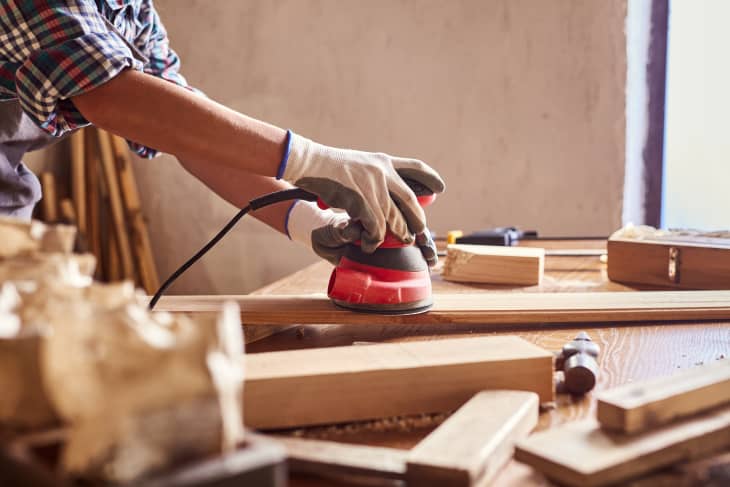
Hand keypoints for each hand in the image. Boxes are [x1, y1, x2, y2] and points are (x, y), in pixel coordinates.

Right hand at [279, 132, 444, 254]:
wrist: (309, 163)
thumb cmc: (328, 167)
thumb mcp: (358, 165)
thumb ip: (375, 177)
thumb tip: (387, 196)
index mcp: (383, 162)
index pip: (415, 167)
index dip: (431, 178)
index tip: (441, 188)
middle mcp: (383, 172)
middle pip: (410, 201)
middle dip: (417, 221)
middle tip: (417, 234)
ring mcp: (373, 186)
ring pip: (394, 219)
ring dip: (396, 235)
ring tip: (395, 243)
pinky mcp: (361, 201)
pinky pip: (376, 228)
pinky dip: (374, 240)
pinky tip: (369, 244)